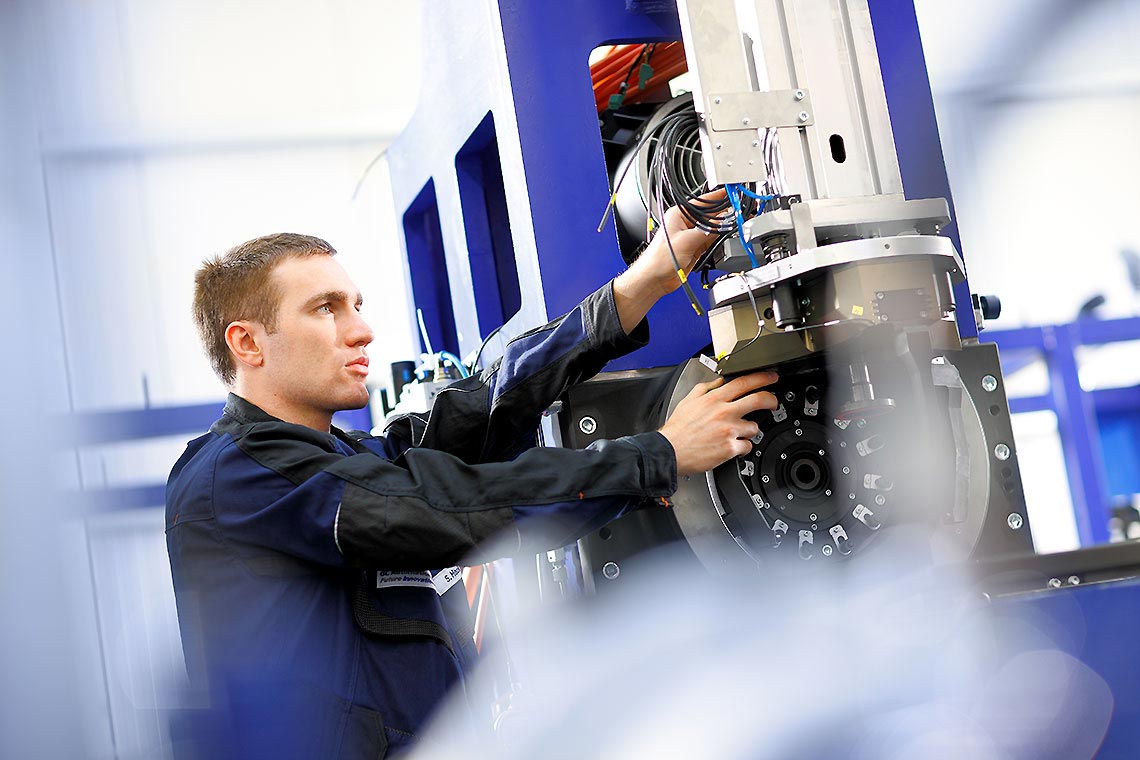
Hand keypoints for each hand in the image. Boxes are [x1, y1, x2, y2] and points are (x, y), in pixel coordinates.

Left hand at [640, 187, 728, 291]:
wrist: (655, 279)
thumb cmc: (659, 259)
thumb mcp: (686, 241)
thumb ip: (706, 232)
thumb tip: (721, 224)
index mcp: (678, 215)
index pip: (702, 202)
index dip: (717, 197)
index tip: (730, 193)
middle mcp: (685, 223)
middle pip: (709, 214)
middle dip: (723, 213)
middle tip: (738, 210)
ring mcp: (691, 235)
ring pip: (712, 227)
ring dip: (722, 226)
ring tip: (735, 222)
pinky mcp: (695, 247)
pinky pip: (711, 239)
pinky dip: (719, 238)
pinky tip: (726, 235)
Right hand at [658, 371, 778, 475]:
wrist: (670, 451)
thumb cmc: (677, 429)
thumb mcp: (688, 401)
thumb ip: (704, 389)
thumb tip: (717, 382)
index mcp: (714, 399)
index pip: (743, 382)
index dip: (761, 378)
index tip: (770, 378)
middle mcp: (724, 413)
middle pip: (758, 400)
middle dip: (771, 400)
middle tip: (773, 402)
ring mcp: (729, 431)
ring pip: (754, 427)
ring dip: (749, 430)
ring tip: (737, 433)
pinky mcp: (730, 448)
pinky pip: (747, 446)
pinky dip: (742, 447)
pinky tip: (732, 446)